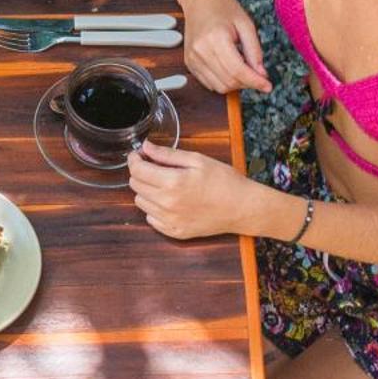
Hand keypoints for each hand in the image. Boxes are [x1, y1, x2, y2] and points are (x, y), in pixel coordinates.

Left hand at [127, 142, 259, 239]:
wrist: (243, 208)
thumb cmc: (224, 181)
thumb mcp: (197, 160)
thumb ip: (168, 154)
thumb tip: (146, 146)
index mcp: (173, 182)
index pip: (138, 170)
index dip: (134, 159)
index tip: (138, 154)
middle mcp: (167, 204)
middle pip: (135, 186)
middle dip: (140, 173)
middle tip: (153, 166)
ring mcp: (170, 221)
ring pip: (141, 203)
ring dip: (146, 190)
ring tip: (163, 183)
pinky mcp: (175, 232)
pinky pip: (152, 219)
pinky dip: (155, 208)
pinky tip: (169, 200)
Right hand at [182, 0, 270, 95]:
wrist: (199, 1)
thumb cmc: (222, 8)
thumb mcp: (246, 24)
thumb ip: (255, 51)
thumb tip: (261, 74)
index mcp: (217, 38)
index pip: (238, 70)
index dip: (255, 82)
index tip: (267, 86)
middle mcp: (201, 50)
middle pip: (229, 81)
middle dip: (248, 84)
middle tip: (258, 76)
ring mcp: (193, 58)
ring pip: (219, 86)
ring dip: (236, 85)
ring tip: (243, 70)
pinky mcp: (189, 63)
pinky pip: (209, 83)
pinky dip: (223, 82)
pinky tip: (230, 70)